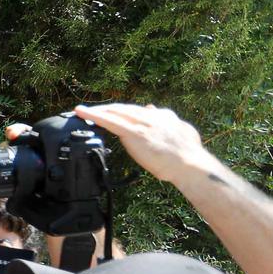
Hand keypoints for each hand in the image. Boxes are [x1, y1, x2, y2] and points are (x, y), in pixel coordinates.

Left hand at [73, 102, 215, 184]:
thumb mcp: (182, 132)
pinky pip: (110, 121)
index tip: (112, 112)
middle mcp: (151, 116)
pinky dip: (93, 115)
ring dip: (97, 110)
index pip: (137, 110)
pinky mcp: (135, 133)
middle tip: (90, 111)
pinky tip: (81, 112)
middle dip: (106, 109)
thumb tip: (155, 110)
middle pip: (123, 109)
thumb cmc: (188, 155)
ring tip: (81, 111)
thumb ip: (169, 121)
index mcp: (162, 116)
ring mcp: (142, 124)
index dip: (122, 111)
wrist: (191, 164)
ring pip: (115, 112)